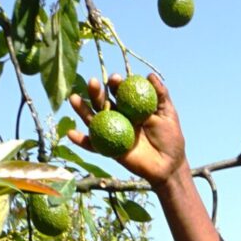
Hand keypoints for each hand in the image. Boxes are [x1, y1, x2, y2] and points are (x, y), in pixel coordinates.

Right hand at [66, 73, 186, 187]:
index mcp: (131, 106)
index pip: (120, 91)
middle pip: (103, 102)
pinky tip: (70, 134)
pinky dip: (81, 140)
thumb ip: (161, 95)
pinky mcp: (108, 149)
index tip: (115, 79)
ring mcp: (112, 132)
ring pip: (93, 119)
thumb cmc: (170, 137)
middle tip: (93, 82)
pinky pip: (92, 145)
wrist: (168, 164)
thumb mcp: (168, 113)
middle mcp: (118, 117)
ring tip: (73, 98)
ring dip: (82, 109)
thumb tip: (150, 76)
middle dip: (96, 92)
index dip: (116, 84)